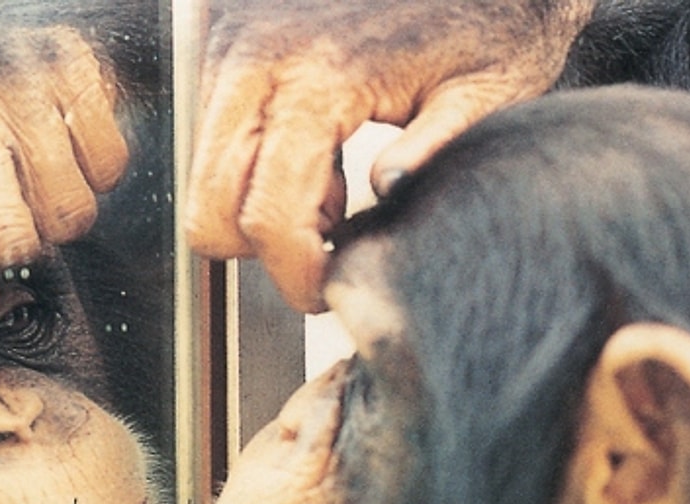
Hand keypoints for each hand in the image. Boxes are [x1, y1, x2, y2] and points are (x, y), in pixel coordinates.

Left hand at [0, 26, 128, 326]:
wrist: (32, 19)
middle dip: (15, 254)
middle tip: (22, 244)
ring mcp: (26, 84)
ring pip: (66, 212)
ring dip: (64, 216)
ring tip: (48, 185)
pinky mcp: (82, 75)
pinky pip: (109, 170)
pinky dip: (101, 175)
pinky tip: (78, 152)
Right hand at [185, 1, 593, 311]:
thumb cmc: (484, 12)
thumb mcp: (488, 88)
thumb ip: (436, 147)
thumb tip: (385, 195)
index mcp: (321, 76)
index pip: (268, 214)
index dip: (293, 272)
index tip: (323, 290)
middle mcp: (258, 60)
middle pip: (209, 205)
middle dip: (259, 246)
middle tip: (327, 235)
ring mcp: (232, 51)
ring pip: (201, 177)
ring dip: (255, 205)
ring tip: (328, 184)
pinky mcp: (226, 47)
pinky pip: (210, 141)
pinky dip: (249, 169)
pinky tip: (312, 153)